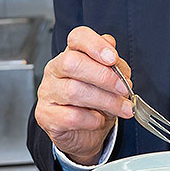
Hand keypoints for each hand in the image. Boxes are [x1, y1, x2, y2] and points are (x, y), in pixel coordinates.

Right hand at [34, 26, 133, 164]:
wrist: (85, 133)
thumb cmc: (96, 103)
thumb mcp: (111, 81)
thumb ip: (115, 67)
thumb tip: (116, 60)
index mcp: (71, 54)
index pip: (77, 37)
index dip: (95, 45)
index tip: (113, 58)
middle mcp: (55, 70)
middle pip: (72, 62)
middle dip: (103, 76)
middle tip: (123, 89)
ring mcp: (47, 93)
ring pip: (74, 91)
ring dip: (105, 101)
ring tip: (122, 108)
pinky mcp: (46, 116)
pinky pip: (71, 116)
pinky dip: (92, 119)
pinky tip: (98, 120)